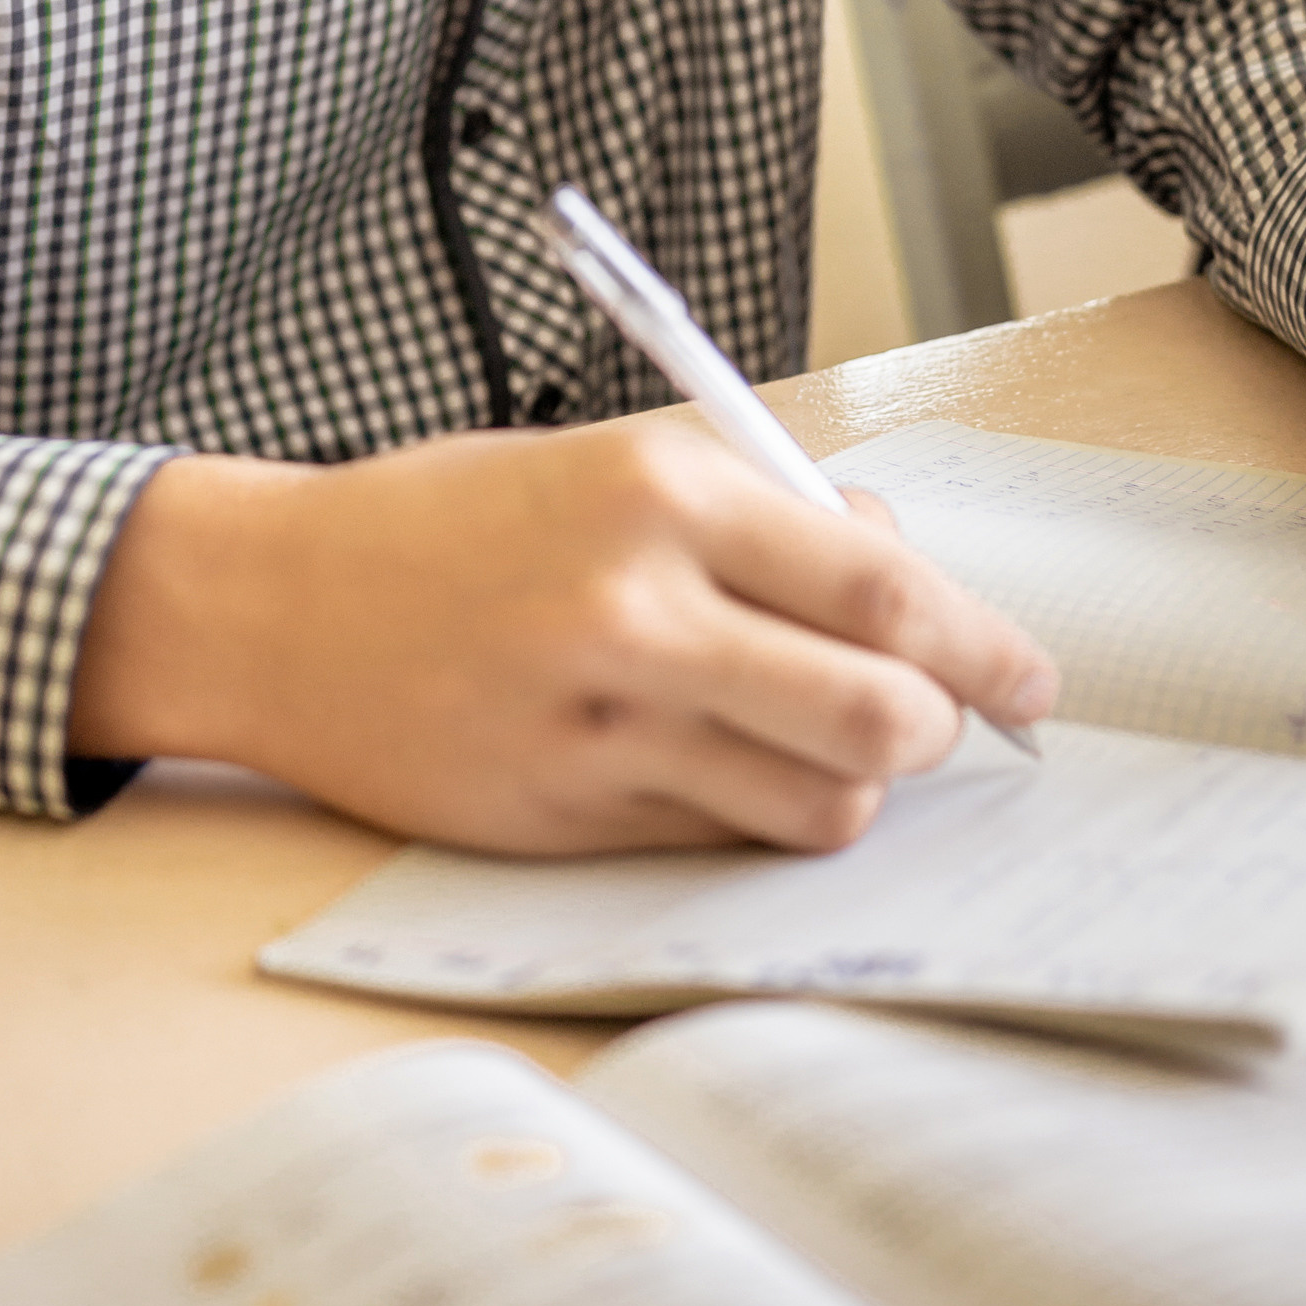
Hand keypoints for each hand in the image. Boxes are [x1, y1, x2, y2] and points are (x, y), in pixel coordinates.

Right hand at [67, 415, 1056, 854]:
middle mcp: (635, 610)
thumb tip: (905, 561)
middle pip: (879, 715)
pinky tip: (724, 769)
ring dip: (850, 785)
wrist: (275, 603)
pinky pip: (720, 844)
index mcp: (660, 494)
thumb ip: (763, 510)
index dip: (986, 648)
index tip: (1030, 680)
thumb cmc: (454, 519)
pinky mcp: (560, 817)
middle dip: (938, 729)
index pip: (884, 590)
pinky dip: (754, 815)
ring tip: (820, 744)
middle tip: (942, 721)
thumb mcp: (612, 461)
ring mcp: (595, 728)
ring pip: (815, 802)